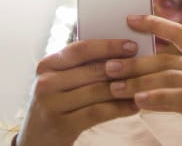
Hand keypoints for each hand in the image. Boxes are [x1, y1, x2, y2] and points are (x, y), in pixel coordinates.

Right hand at [16, 39, 138, 145]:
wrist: (35, 140)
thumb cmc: (55, 104)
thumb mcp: (59, 81)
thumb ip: (81, 66)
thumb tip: (121, 52)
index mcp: (47, 64)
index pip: (81, 49)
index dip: (108, 46)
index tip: (132, 45)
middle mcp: (46, 82)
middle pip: (92, 70)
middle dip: (123, 67)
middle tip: (146, 65)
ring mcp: (52, 104)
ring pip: (97, 91)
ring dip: (125, 88)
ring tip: (145, 86)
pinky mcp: (61, 125)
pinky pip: (97, 112)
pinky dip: (119, 109)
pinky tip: (134, 107)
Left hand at [106, 15, 181, 145]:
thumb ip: (178, 83)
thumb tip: (143, 80)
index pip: (179, 32)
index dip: (154, 23)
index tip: (129, 18)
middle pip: (167, 58)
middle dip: (135, 62)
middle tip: (108, 66)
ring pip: (171, 77)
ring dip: (139, 82)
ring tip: (115, 86)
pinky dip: (159, 98)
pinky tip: (139, 102)